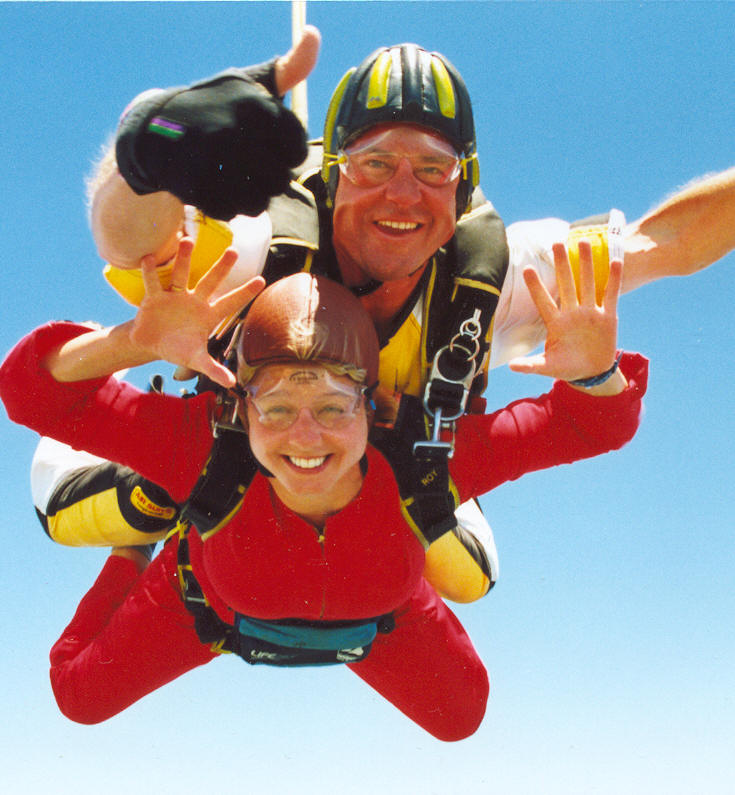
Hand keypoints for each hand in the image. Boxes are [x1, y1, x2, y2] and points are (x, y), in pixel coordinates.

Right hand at [115, 32, 319, 219]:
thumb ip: (289, 68)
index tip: (269, 146)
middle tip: (248, 166)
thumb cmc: (217, 107)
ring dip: (250, 197)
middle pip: (280, 181)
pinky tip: (215, 186)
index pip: (297, 149)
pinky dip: (227, 206)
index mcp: (255, 104)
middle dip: (268, 179)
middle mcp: (234, 130)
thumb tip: (315, 34)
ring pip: (259, 203)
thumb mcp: (250, 84)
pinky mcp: (194, 184)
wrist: (156, 128)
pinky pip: (232, 213)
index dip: (286, 154)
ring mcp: (212, 159)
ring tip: (235, 178)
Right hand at [130, 238, 264, 387]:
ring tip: (188, 242)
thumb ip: (213, 369)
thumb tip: (232, 384)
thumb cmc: (178, 350)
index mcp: (208, 316)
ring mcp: (174, 297)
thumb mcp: (196, 361)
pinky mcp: (154, 298)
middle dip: (221, 268)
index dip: (244, 293)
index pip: (230, 303)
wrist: (151, 344)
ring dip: (184, 259)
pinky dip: (150, 271)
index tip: (261, 281)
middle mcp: (194, 302)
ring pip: (181, 275)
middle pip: (210, 282)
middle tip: (234, 251)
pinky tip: (148, 257)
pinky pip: (153, 282)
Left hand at [508, 240, 621, 381]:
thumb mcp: (547, 367)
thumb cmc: (566, 367)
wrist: (591, 372)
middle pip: (566, 284)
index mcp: (556, 323)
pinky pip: (611, 295)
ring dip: (586, 264)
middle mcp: (572, 313)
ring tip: (583, 241)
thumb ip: (531, 365)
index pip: (543, 301)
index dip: (536, 286)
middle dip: (561, 265)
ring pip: (587, 283)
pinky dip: (613, 279)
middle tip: (556, 242)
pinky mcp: (608, 317)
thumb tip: (511, 366)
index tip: (527, 269)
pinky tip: (615, 261)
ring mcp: (590, 313)